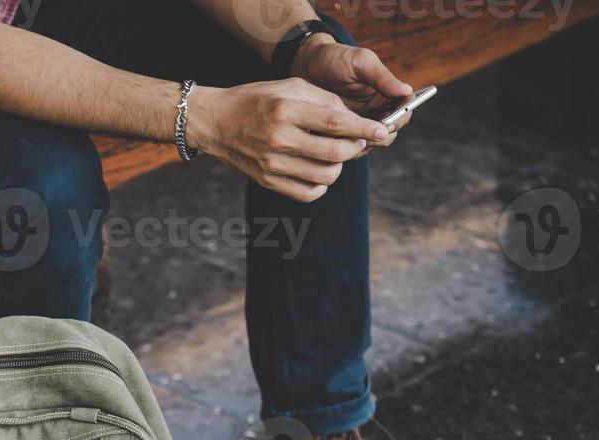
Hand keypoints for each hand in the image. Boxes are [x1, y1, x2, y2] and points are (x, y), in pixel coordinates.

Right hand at [184, 79, 388, 202]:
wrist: (216, 122)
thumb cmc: (256, 100)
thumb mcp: (289, 87)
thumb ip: (323, 100)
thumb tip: (354, 121)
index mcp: (286, 109)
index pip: (336, 122)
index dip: (364, 128)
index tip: (382, 131)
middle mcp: (279, 138)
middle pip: (335, 153)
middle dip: (356, 148)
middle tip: (359, 142)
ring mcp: (272, 164)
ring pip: (326, 176)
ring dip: (339, 166)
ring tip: (334, 154)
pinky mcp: (268, 182)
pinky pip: (309, 193)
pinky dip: (322, 184)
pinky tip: (317, 170)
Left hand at [291, 35, 414, 148]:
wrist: (305, 66)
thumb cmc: (335, 58)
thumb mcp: (360, 62)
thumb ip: (382, 77)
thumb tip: (406, 90)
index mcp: (386, 92)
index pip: (405, 109)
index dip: (400, 117)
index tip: (388, 120)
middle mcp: (377, 110)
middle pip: (391, 131)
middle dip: (382, 134)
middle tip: (366, 133)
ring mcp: (360, 123)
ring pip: (372, 143)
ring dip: (364, 144)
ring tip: (348, 137)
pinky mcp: (343, 133)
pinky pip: (351, 148)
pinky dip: (347, 148)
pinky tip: (334, 142)